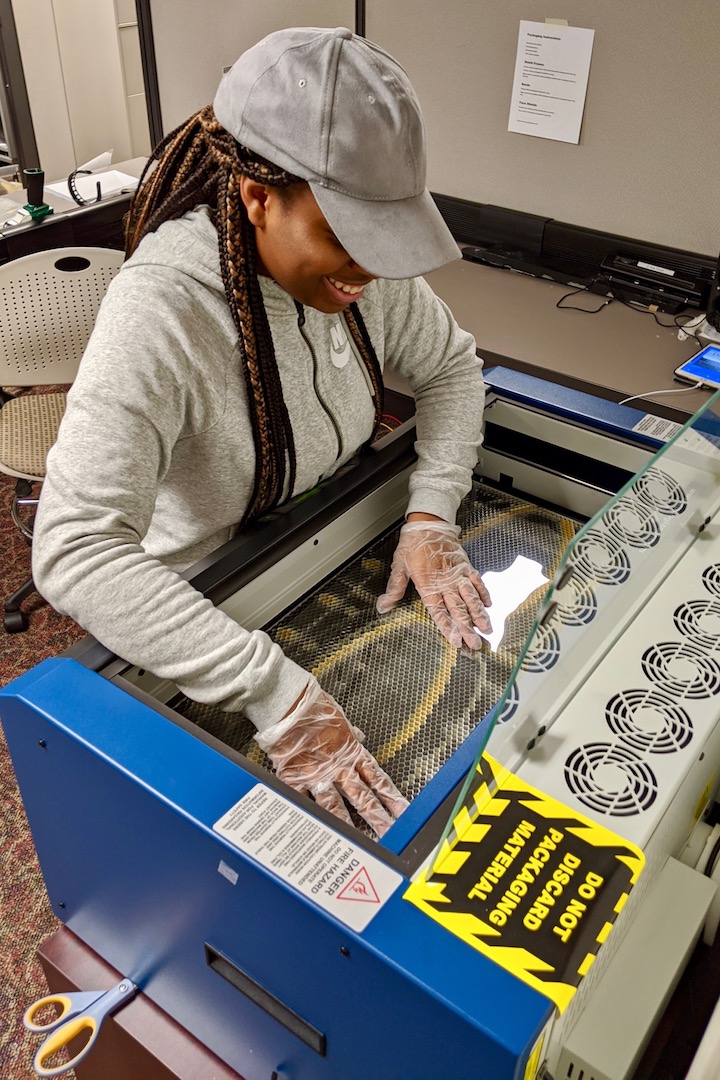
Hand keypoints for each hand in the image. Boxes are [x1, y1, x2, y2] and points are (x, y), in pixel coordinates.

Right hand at [254, 677, 408, 836]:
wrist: (289, 703)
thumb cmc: (314, 706)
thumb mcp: (339, 717)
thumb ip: (349, 733)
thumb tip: (358, 736)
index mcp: (351, 751)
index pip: (377, 779)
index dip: (391, 796)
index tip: (402, 810)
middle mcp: (338, 767)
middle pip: (363, 798)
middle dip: (378, 818)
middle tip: (390, 834)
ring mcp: (318, 775)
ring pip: (337, 806)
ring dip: (349, 825)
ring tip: (359, 843)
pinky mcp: (296, 778)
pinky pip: (305, 802)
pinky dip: (310, 817)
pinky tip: (317, 832)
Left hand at [376, 519, 491, 649]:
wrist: (428, 522)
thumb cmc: (412, 544)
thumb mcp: (399, 566)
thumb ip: (394, 588)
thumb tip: (383, 606)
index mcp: (428, 584)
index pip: (438, 611)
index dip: (447, 626)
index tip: (455, 640)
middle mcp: (445, 582)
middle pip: (458, 609)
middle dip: (467, 628)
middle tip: (475, 644)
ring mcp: (458, 574)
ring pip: (471, 597)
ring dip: (479, 614)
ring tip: (487, 629)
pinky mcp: (465, 565)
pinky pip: (477, 581)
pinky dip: (483, 593)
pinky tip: (489, 604)